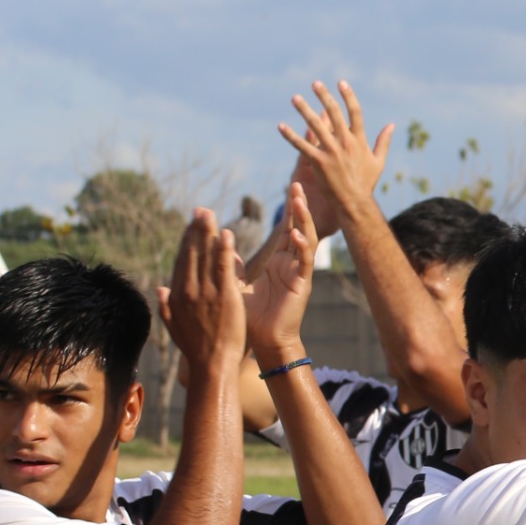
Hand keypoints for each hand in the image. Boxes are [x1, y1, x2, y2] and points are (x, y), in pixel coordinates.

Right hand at [158, 210, 248, 376]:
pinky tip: (227, 234)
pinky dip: (224, 250)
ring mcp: (206, 292)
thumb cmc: (195, 349)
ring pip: (206, 256)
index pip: (182, 262)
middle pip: (191, 253)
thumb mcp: (174, 326)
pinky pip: (223, 267)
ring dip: (208, 233)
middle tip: (200, 211)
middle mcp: (189, 289)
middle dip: (195, 230)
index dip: (186, 242)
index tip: (190, 227)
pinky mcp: (225, 296)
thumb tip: (159, 288)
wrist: (212, 364)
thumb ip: (166, 306)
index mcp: (177, 295)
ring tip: (210, 215)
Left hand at [245, 184, 318, 366]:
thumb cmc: (252, 316)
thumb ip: (231, 263)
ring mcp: (299, 273)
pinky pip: (304, 261)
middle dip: (299, 207)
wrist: (263, 340)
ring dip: (303, 220)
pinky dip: (302, 247)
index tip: (289, 188)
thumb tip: (219, 243)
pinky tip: (297, 234)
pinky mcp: (302, 284)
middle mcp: (292, 264)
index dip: (288, 210)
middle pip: (299, 228)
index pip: (286, 229)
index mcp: (280, 262)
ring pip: (306, 239)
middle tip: (297, 184)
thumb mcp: (236, 283)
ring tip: (299, 201)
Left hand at [281, 80, 391, 238]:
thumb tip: (391, 125)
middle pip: (334, 113)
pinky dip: (290, 136)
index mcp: (360, 141)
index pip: (355, 112)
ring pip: (315, 126)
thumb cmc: (366, 183)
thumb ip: (384, 141)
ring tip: (295, 98)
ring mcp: (331, 152)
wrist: (355, 203)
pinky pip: (301, 146)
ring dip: (304, 110)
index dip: (348, 96)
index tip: (341, 82)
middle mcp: (346, 143)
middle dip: (324, 96)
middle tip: (315, 84)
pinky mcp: (318, 162)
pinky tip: (281, 126)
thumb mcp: (379, 161)